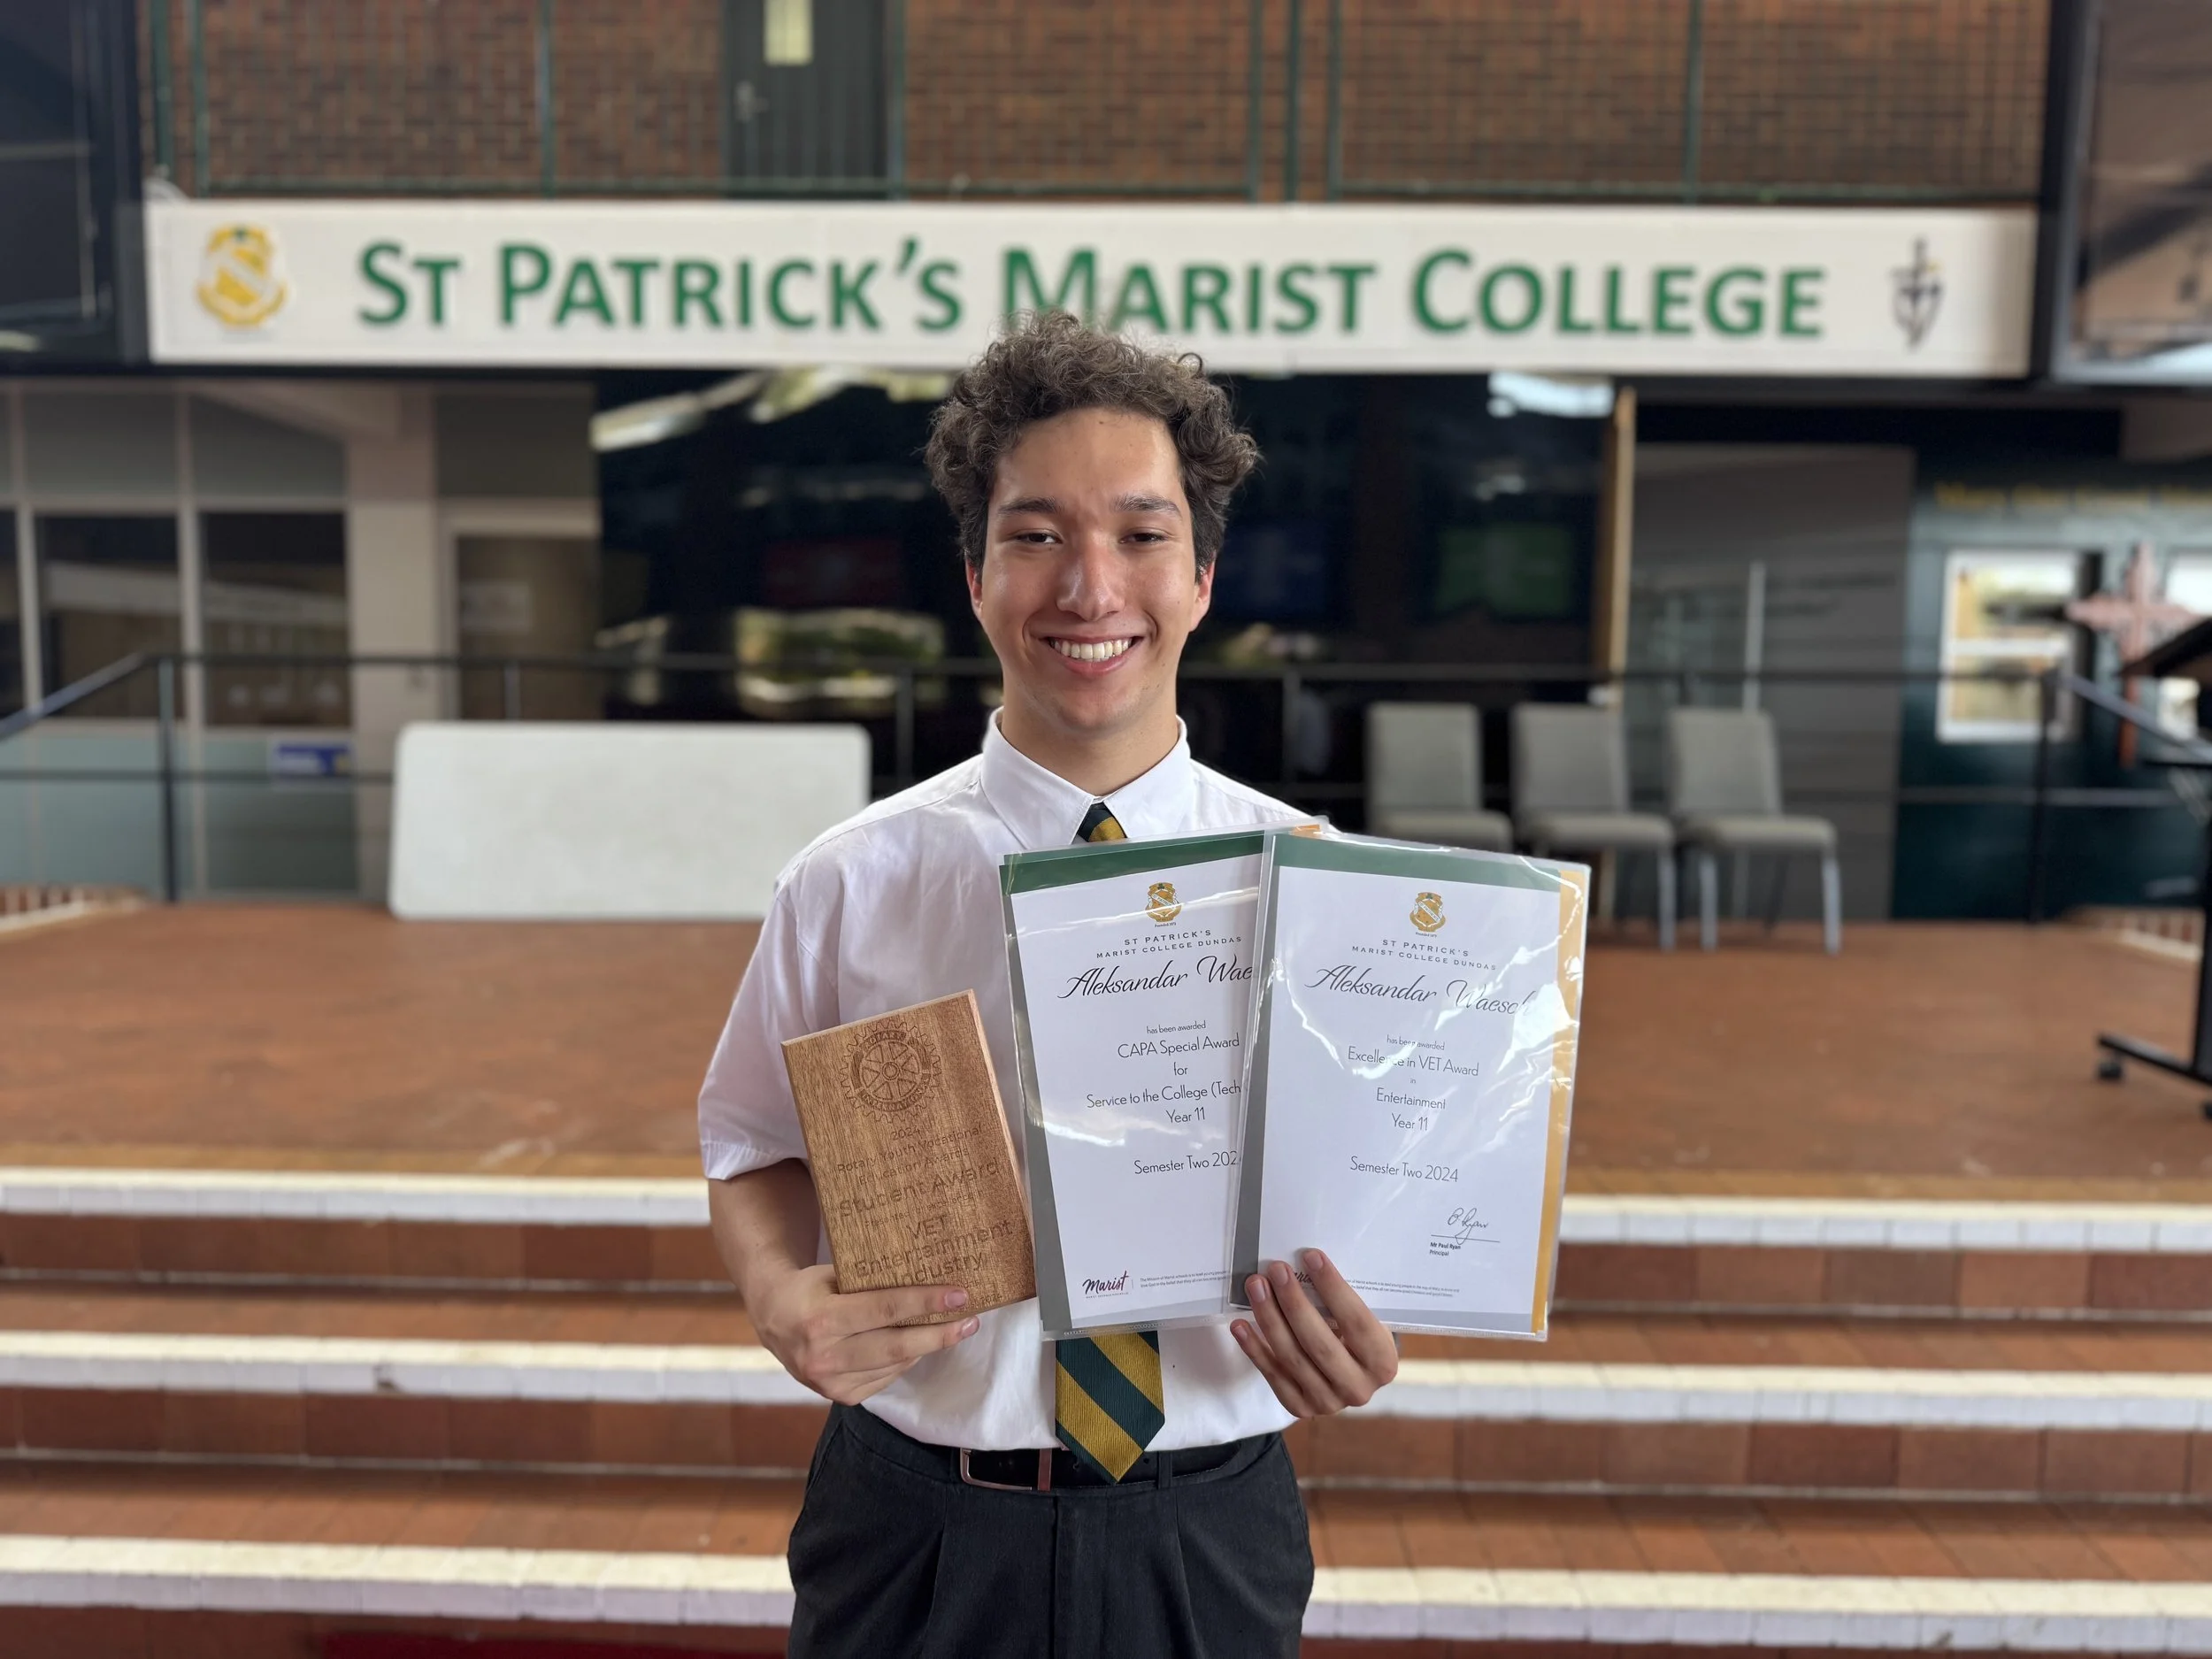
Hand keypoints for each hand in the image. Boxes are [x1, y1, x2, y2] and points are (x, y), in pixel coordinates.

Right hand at [750, 1264, 980, 1405]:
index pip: (883, 1309)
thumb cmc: (811, 1287)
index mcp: (820, 1318)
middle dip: (939, 1333)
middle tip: (970, 1320)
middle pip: (896, 1346)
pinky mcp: (838, 1396)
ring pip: (894, 1364)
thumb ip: (871, 1282)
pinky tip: (919, 1345)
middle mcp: (823, 1356)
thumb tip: (930, 1277)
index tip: (959, 1295)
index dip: (924, 1302)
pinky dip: (905, 1361)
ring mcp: (829, 1382)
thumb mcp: (833, 1274)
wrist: (772, 1318)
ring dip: (927, 1346)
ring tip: (955, 1329)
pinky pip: (885, 1378)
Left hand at [1231, 1249, 1397, 1417]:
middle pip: (1320, 1343)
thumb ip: (1342, 1304)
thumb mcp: (1365, 1323)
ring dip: (1270, 1319)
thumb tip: (1304, 1265)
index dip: (1333, 1288)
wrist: (1352, 1377)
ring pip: (1292, 1357)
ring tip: (1256, 1287)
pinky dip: (1254, 1348)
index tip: (1311, 1256)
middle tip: (1276, 1270)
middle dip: (1294, 1302)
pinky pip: (1273, 1374)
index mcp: (1383, 1363)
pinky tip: (1240, 1324)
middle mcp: (1359, 1388)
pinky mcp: (1300, 1407)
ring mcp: (1328, 1402)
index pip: (1356, 1322)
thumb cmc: (1356, 1338)